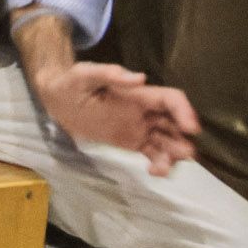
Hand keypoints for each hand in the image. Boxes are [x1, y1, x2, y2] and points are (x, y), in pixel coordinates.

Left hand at [34, 59, 201, 175]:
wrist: (57, 99)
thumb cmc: (71, 82)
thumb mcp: (85, 74)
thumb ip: (110, 74)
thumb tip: (140, 79)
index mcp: (139, 95)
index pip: (170, 100)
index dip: (184, 112)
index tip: (191, 129)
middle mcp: (144, 111)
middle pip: (175, 124)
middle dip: (183, 139)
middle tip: (182, 156)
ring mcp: (139, 127)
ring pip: (167, 142)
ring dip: (173, 156)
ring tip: (163, 170)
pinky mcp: (131, 142)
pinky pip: (152, 154)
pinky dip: (159, 164)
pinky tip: (154, 173)